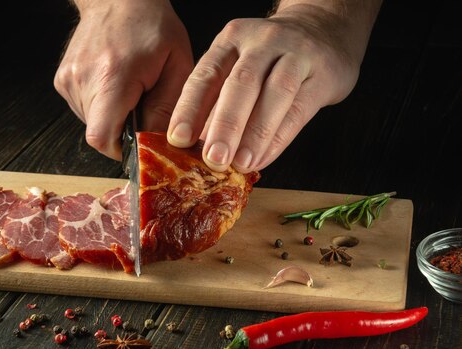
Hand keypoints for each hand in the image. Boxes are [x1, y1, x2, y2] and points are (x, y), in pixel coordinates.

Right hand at [54, 0, 192, 159]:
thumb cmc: (152, 27)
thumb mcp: (176, 66)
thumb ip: (168, 109)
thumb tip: (157, 145)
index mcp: (112, 76)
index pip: (102, 137)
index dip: (121, 151)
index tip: (138, 143)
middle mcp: (83, 79)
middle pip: (99, 133)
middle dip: (123, 131)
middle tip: (141, 106)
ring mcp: (68, 80)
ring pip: (92, 124)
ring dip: (113, 118)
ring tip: (128, 90)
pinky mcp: (63, 81)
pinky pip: (84, 110)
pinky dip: (102, 107)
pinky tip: (114, 84)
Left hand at [167, 2, 380, 172]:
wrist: (325, 30)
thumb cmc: (270, 60)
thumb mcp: (238, 67)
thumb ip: (217, 102)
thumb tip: (193, 149)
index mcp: (231, 40)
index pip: (206, 75)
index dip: (190, 109)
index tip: (178, 139)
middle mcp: (262, 42)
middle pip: (241, 83)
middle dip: (226, 124)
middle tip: (214, 159)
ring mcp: (296, 54)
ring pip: (275, 93)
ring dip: (256, 134)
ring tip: (241, 164)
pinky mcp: (324, 74)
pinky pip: (299, 109)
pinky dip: (279, 138)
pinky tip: (263, 159)